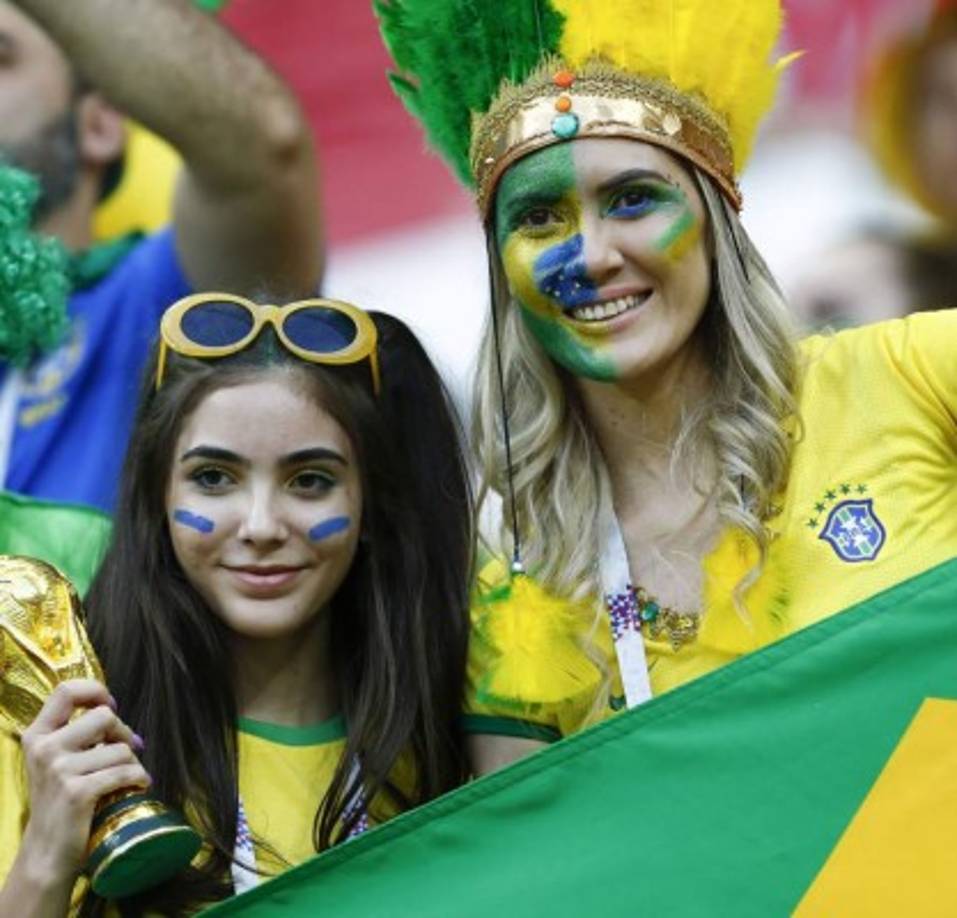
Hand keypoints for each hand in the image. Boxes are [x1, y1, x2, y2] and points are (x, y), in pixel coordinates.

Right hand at [16, 679, 149, 892]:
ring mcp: (59, 770)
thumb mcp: (56, 761)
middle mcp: (44, 748)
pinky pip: (126, 772)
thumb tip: (113, 709)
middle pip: (104, 716)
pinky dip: (139, 778)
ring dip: (132, 762)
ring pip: (121, 747)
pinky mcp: (77, 792)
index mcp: (37, 735)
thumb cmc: (60, 802)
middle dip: (124, 733)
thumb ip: (75, 734)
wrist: (47, 853)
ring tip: (126, 776)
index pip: (66, 690)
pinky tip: (136, 786)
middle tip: (126, 750)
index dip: (96, 691)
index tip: (109, 707)